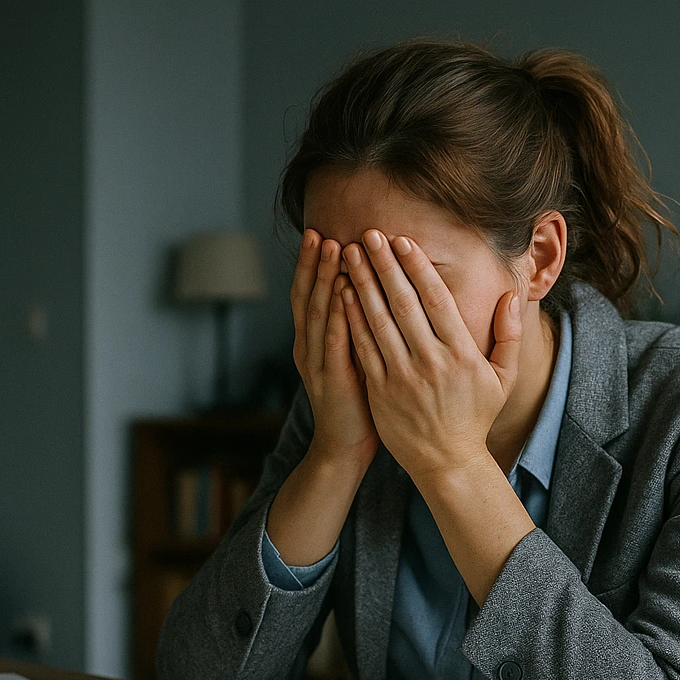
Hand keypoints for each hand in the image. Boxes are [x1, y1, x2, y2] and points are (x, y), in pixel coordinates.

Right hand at [290, 229, 377, 470]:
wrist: (345, 447)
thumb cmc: (359, 401)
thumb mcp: (356, 357)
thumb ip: (358, 326)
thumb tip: (373, 291)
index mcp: (314, 341)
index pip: (310, 295)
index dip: (313, 265)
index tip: (321, 233)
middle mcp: (309, 347)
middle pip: (307, 297)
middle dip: (313, 263)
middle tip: (320, 232)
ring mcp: (317, 363)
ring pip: (317, 313)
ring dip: (323, 279)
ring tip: (332, 249)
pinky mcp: (332, 380)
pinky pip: (333, 341)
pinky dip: (337, 314)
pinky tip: (343, 291)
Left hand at [339, 229, 522, 485]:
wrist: (447, 461)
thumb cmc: (475, 417)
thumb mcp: (503, 378)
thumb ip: (509, 335)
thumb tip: (511, 295)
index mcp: (461, 354)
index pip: (436, 300)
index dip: (418, 268)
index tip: (403, 242)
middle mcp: (430, 362)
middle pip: (403, 304)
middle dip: (384, 266)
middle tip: (368, 235)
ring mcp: (402, 377)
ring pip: (378, 321)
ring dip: (362, 284)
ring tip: (349, 256)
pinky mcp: (380, 391)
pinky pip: (364, 348)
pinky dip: (351, 319)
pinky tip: (342, 295)